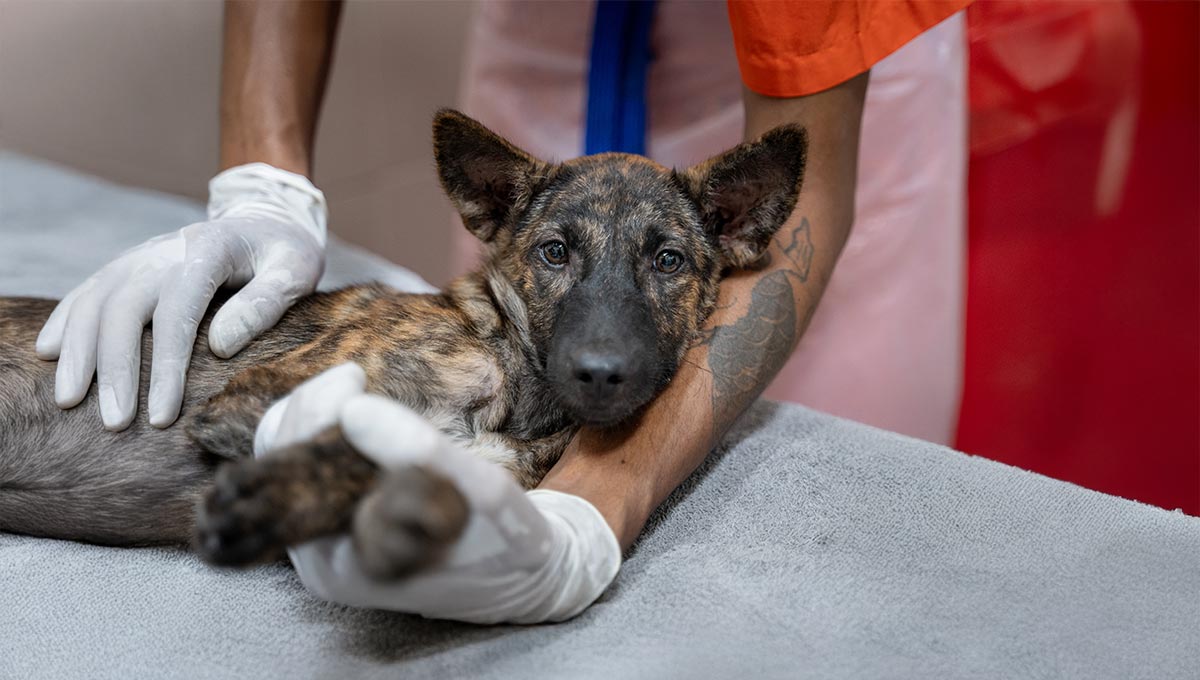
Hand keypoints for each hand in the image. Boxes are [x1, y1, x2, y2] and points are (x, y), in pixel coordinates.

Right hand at [37, 163, 326, 430]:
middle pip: (123, 310)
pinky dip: (65, 321)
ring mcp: (141, 256)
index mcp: (208, 252)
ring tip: (69, 400)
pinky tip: (49, 353)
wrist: (265, 218)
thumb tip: (220, 345)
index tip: (160, 416)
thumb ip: (265, 302)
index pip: (177, 314)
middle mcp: (165, 251)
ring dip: (78, 352)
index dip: (164, 368)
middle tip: (114, 423)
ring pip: (95, 301)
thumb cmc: (285, 252)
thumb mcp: (295, 270)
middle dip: (114, 369)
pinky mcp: (128, 265)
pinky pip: (87, 290)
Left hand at [255, 363, 621, 623]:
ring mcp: (327, 544)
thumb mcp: (479, 492)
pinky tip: (354, 408)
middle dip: (308, 411)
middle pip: (273, 468)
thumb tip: (352, 409)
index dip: (310, 417)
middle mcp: (320, 560)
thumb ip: (420, 452)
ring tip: (353, 387)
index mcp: (341, 565)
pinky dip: (326, 431)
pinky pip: (311, 469)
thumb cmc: (505, 540)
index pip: (286, 477)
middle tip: (352, 378)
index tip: (353, 379)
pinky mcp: (342, 526)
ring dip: (314, 418)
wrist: (523, 573)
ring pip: (287, 465)